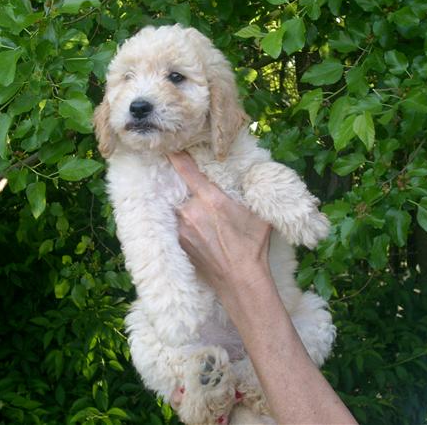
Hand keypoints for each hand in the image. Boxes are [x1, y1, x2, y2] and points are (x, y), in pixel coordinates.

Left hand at [167, 151, 271, 296]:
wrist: (240, 279)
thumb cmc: (253, 245)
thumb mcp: (257, 213)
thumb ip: (249, 192)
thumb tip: (251, 176)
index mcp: (211, 199)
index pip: (187, 170)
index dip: (177, 156)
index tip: (170, 146)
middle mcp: (191, 211)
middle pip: (185, 191)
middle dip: (193, 193)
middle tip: (206, 201)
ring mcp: (182, 228)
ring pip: (182, 209)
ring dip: (190, 210)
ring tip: (207, 221)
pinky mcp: (179, 242)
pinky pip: (179, 225)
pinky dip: (187, 225)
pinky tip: (202, 233)